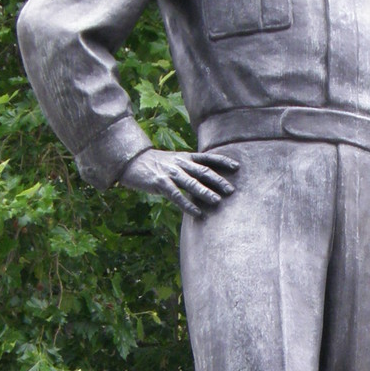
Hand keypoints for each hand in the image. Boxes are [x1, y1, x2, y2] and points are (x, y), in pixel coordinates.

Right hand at [120, 149, 238, 216]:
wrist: (132, 160)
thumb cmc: (155, 164)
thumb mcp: (174, 161)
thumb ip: (189, 168)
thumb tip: (205, 180)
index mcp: (186, 158)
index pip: (208, 158)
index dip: (223, 161)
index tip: (237, 167)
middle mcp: (180, 164)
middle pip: (203, 171)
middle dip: (218, 180)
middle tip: (232, 190)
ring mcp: (170, 173)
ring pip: (191, 183)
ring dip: (205, 192)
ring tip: (217, 201)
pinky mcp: (160, 182)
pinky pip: (176, 195)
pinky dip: (187, 204)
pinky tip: (196, 212)